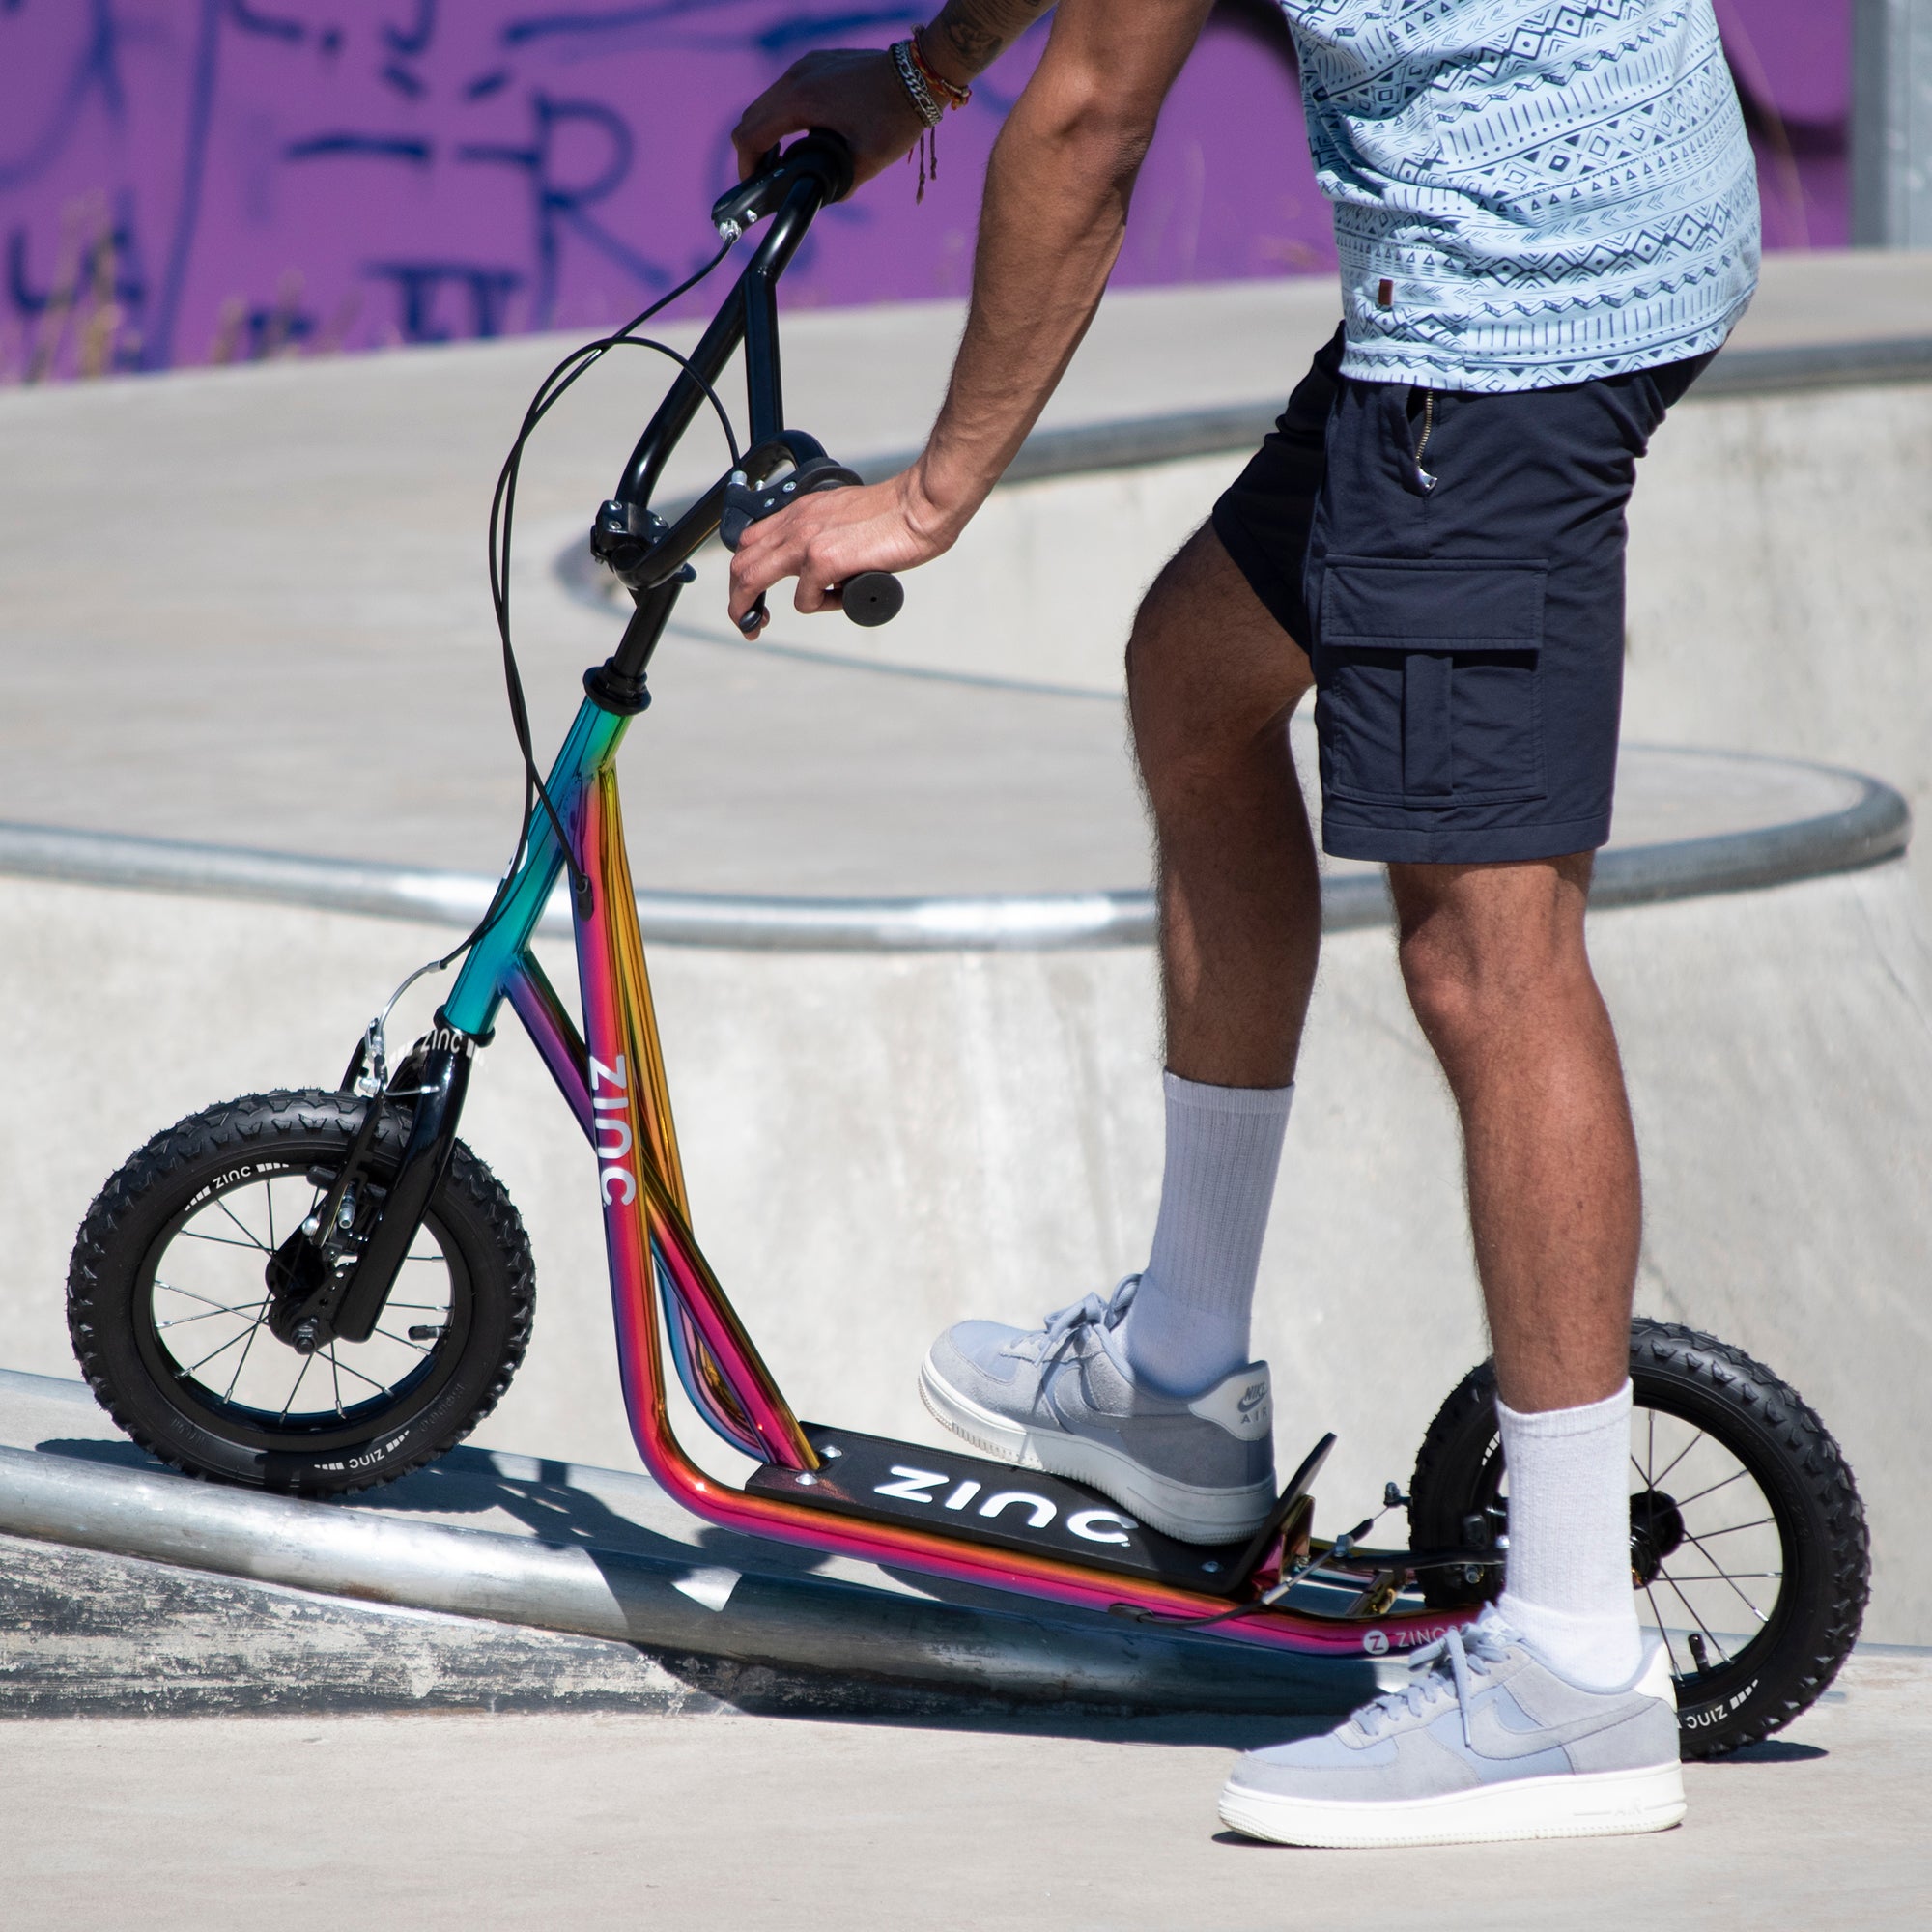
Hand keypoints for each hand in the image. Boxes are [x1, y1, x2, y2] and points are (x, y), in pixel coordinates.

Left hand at [727, 468, 958, 633]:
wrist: (921, 506)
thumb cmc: (897, 516)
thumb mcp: (845, 520)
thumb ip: (826, 539)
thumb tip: (824, 576)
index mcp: (801, 511)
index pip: (752, 540)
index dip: (744, 571)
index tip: (753, 594)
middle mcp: (797, 522)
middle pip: (742, 561)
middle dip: (736, 597)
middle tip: (747, 620)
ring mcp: (807, 540)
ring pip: (752, 578)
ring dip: (749, 608)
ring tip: (758, 625)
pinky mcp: (824, 559)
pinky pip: (803, 600)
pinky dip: (817, 607)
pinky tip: (839, 599)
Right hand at [732, 50, 926, 185]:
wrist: (920, 75)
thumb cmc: (896, 116)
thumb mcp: (866, 161)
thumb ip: (838, 185)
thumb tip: (820, 198)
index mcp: (801, 100)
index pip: (751, 135)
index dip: (746, 167)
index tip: (754, 190)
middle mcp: (796, 77)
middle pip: (752, 117)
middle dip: (752, 151)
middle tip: (766, 180)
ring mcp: (806, 66)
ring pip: (767, 102)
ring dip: (766, 131)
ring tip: (780, 161)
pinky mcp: (817, 63)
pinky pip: (786, 90)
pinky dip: (782, 115)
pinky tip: (798, 135)